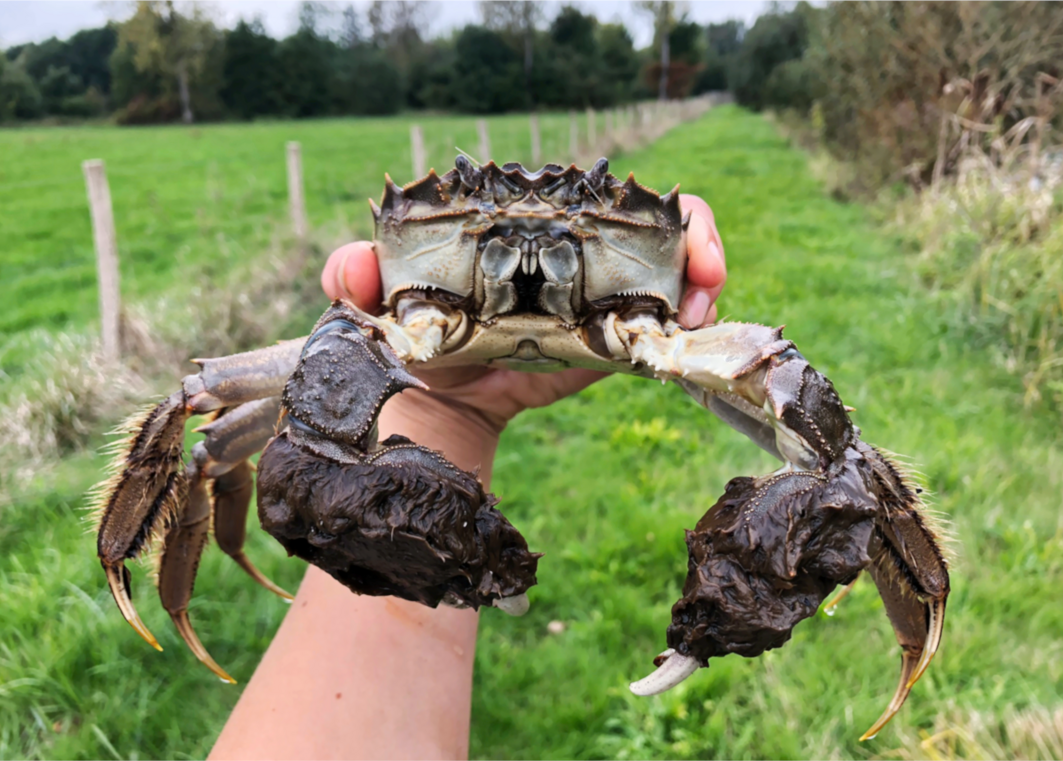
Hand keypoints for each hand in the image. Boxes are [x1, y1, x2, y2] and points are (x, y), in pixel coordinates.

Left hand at [320, 194, 725, 433]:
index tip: (672, 227)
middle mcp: (568, 259)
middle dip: (693, 239)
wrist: (425, 416)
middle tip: (707, 273)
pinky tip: (688, 340)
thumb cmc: (402, 342)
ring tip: (701, 312)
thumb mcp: (374, 305)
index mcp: (524, 230)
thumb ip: (354, 278)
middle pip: (652, 229)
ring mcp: (592, 306)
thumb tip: (357, 267)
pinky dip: (677, 336)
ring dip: (697, 286)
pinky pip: (651, 337)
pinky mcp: (602, 354)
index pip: (596, 196)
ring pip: (666, 277)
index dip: (644, 203)